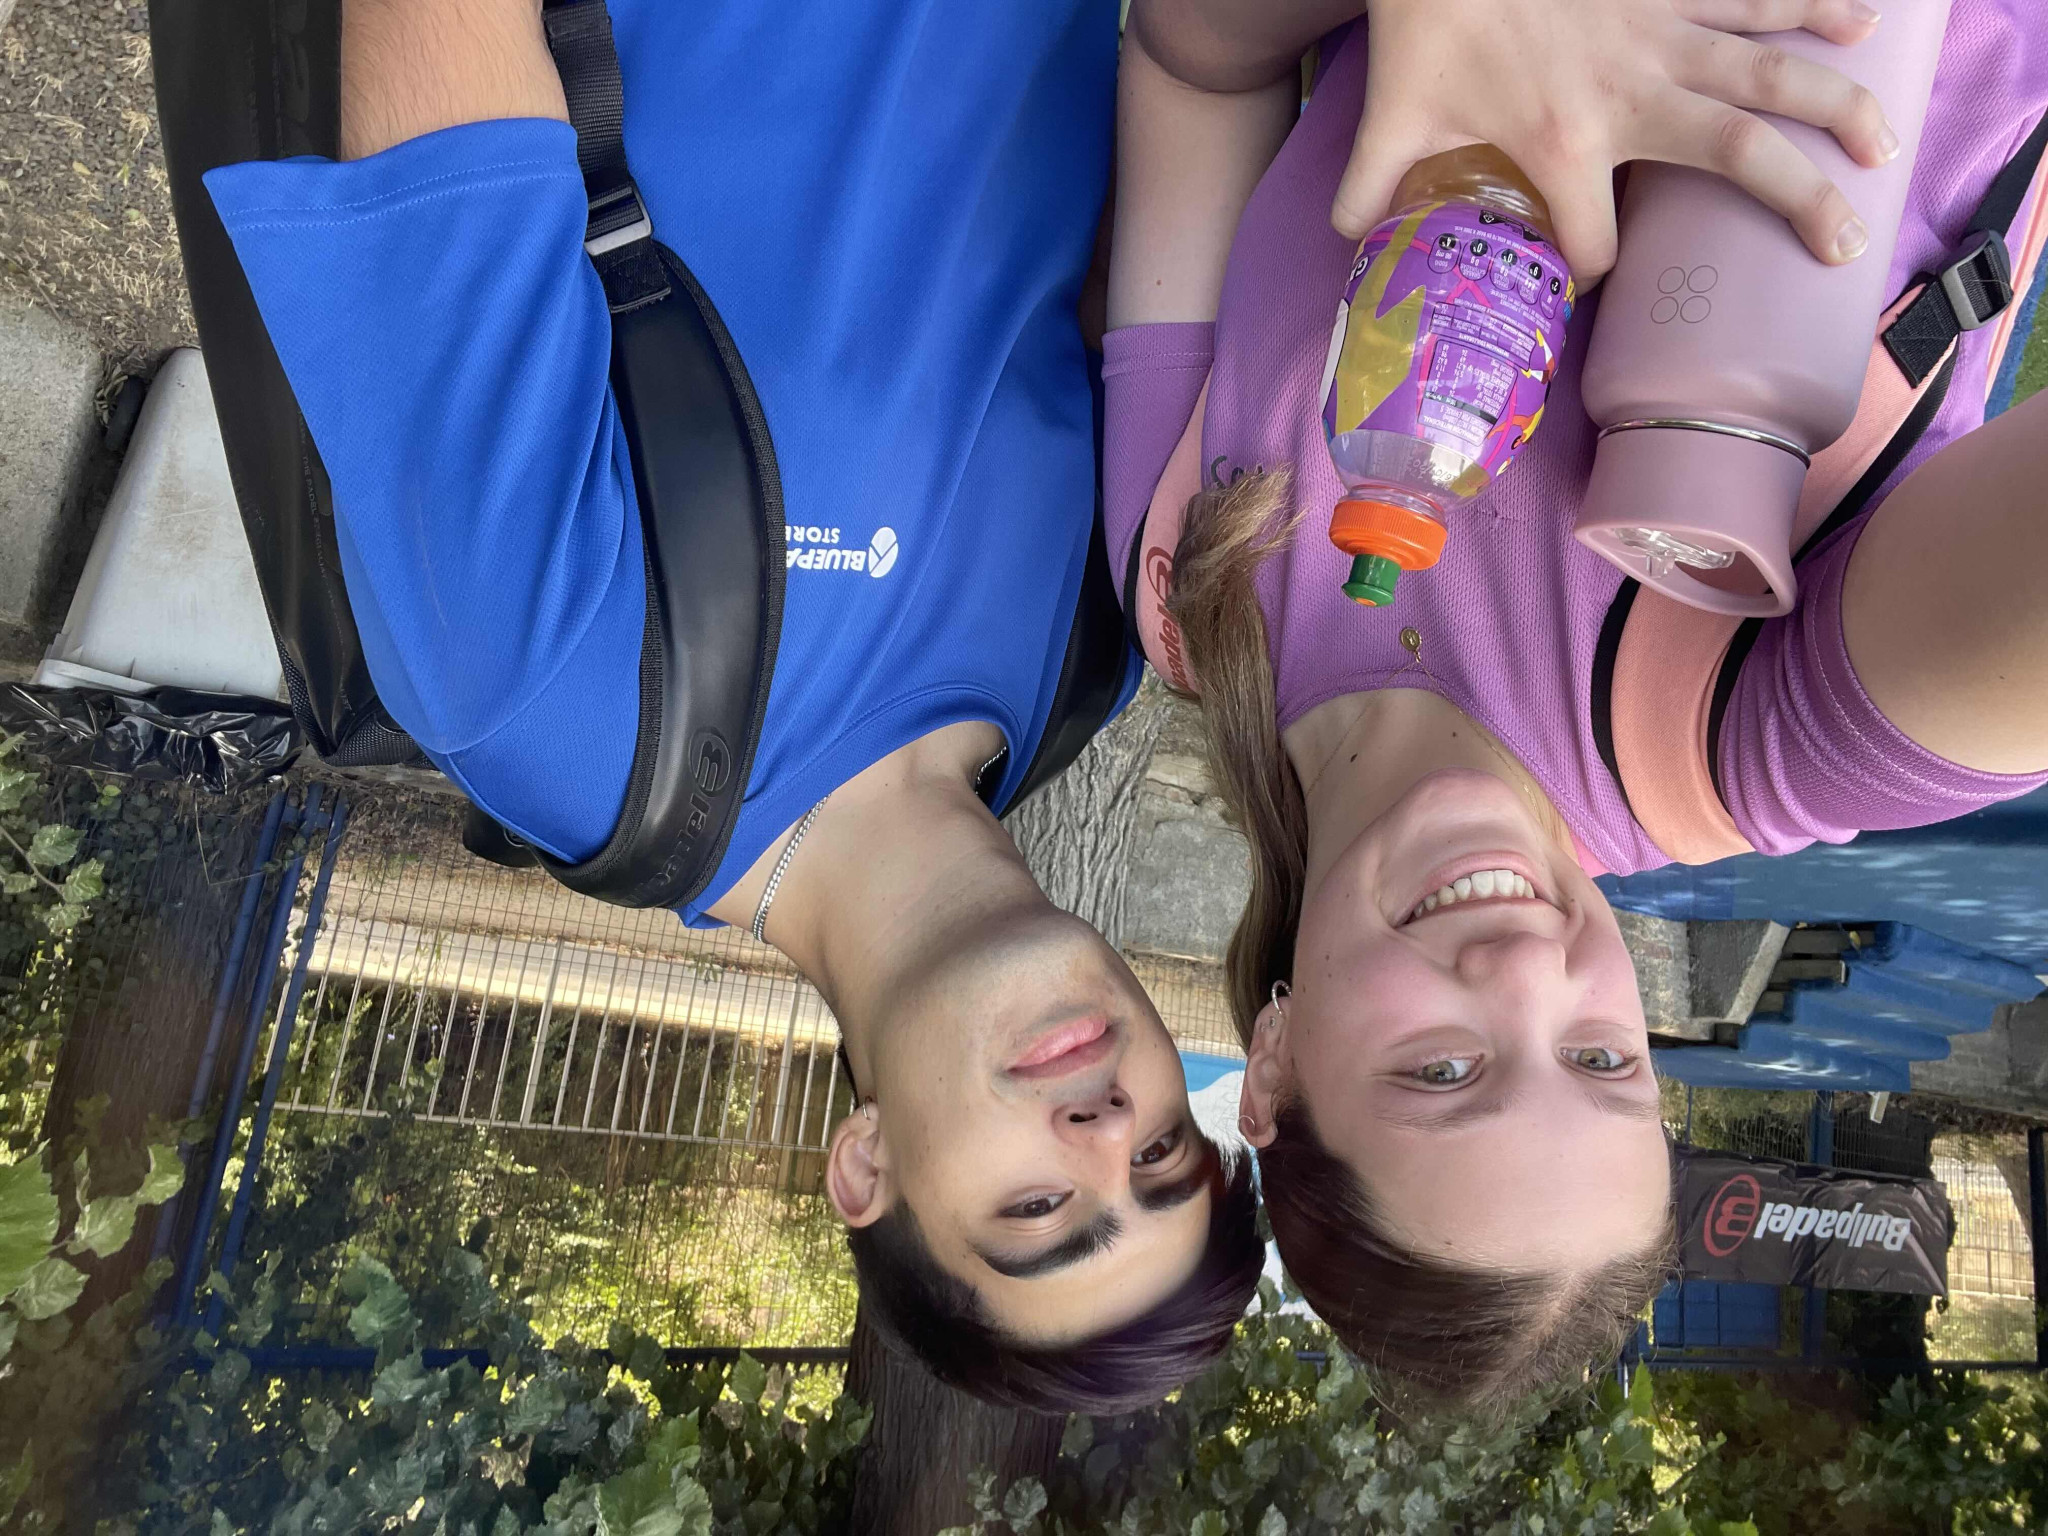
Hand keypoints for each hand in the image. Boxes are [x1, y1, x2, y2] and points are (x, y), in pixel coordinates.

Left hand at [1334, 0, 1900, 279]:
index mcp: (1561, 143)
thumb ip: (1371, 188)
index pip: (1593, 239)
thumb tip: (1350, 244)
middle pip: (1734, 155)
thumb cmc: (1426, 19)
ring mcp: (1660, 29)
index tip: (1591, 273)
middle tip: (1842, 244)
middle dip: (1796, 199)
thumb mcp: (1389, 116)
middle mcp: (1631, 92)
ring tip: (1882, 144)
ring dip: (1832, 101)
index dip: (1590, 269)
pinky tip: (1865, 23)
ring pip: (1768, 67)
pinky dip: (1809, 3)